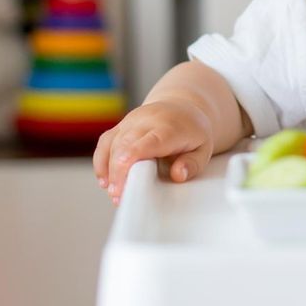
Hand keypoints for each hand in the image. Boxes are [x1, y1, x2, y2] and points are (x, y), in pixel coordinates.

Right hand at [93, 97, 215, 203]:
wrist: (182, 108)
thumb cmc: (191, 132)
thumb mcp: (203, 149)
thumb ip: (193, 164)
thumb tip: (178, 175)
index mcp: (169, 126)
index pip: (148, 141)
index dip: (132, 159)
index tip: (124, 180)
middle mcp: (146, 120)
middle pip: (125, 144)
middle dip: (118, 172)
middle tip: (119, 197)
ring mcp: (131, 121)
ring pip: (112, 143)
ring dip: (109, 170)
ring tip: (114, 193)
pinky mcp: (121, 126)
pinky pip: (106, 142)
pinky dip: (102, 161)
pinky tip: (105, 180)